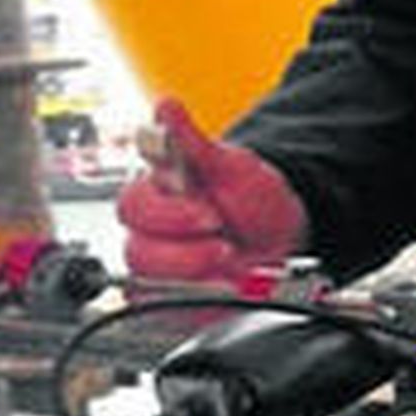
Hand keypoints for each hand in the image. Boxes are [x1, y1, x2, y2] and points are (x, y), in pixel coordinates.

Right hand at [117, 97, 308, 282]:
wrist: (282, 236)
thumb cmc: (251, 198)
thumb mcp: (231, 166)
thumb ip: (193, 140)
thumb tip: (164, 105)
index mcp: (156, 194)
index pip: (133, 206)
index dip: (170, 214)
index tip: (209, 213)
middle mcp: (150, 232)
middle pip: (137, 250)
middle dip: (186, 250)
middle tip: (223, 241)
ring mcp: (160, 267)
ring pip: (150, 282)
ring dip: (195, 274)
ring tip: (228, 260)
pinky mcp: (170, 298)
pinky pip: (166, 310)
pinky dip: (198, 301)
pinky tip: (222, 285)